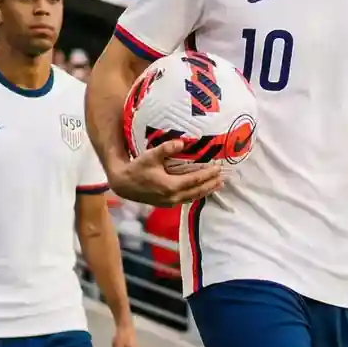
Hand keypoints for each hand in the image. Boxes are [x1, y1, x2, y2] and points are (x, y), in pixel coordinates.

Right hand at [107, 140, 222, 207]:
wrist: (123, 184)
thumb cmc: (137, 168)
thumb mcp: (150, 156)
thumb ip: (166, 149)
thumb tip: (182, 142)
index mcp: (170, 186)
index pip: (195, 180)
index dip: (208, 174)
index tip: (218, 168)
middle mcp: (173, 197)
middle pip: (197, 191)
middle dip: (211, 184)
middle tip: (223, 178)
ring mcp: (170, 202)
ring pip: (193, 197)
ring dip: (206, 191)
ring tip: (217, 185)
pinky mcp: (167, 203)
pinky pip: (186, 199)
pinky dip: (196, 194)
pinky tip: (201, 190)